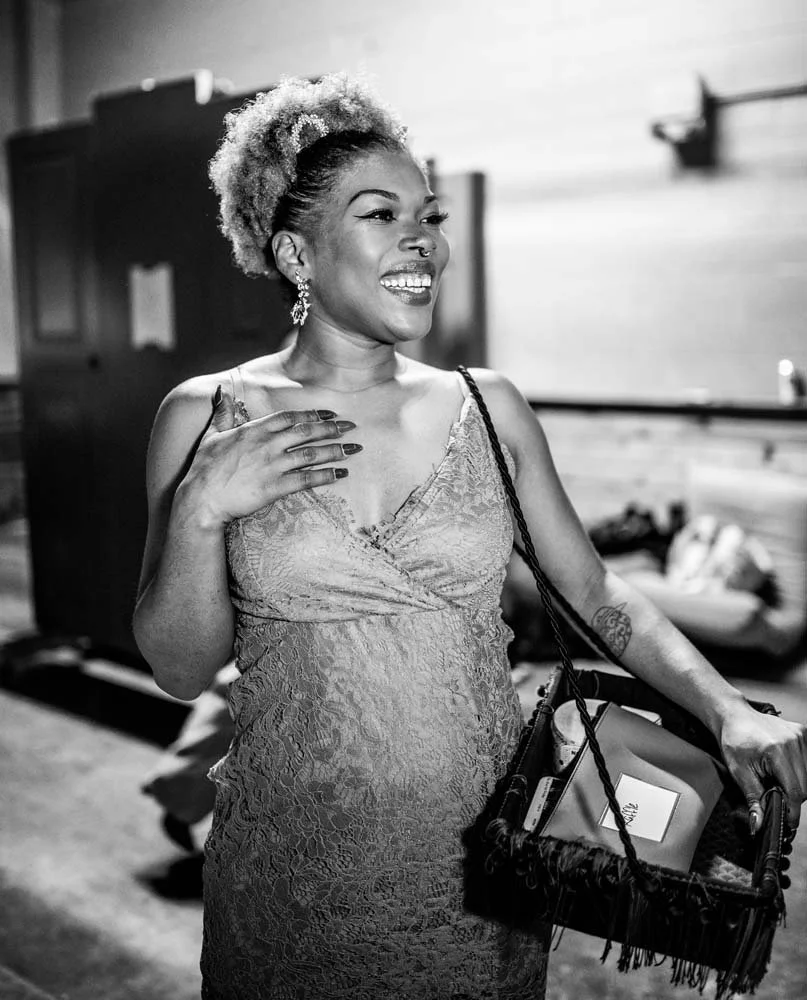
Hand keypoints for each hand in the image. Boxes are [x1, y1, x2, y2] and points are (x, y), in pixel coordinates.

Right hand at [182, 385, 359, 524]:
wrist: (201, 499)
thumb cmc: (203, 468)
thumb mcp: (211, 436)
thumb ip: (222, 414)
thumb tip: (222, 392)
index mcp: (253, 430)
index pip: (289, 417)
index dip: (311, 413)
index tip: (329, 412)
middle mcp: (266, 445)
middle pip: (306, 432)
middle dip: (331, 428)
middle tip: (351, 427)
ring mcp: (272, 466)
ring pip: (311, 454)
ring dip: (335, 450)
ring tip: (354, 449)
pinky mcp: (275, 487)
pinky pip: (306, 479)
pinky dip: (326, 475)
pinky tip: (340, 474)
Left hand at [718, 702, 806, 832]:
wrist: (734, 715)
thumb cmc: (734, 740)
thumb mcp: (739, 772)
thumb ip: (753, 798)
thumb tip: (759, 824)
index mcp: (777, 751)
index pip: (795, 791)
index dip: (792, 810)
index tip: (788, 822)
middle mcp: (793, 742)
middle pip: (805, 786)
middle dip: (792, 798)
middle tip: (776, 798)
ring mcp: (800, 736)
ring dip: (796, 783)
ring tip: (776, 779)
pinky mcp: (803, 733)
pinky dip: (798, 771)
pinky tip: (783, 768)